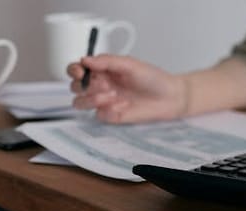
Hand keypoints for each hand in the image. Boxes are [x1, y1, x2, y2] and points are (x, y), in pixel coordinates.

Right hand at [67, 54, 186, 122]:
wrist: (170, 97)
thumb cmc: (153, 79)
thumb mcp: (130, 64)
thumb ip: (107, 61)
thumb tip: (85, 60)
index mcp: (102, 70)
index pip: (77, 70)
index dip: (74, 70)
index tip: (81, 71)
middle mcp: (100, 86)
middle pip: (74, 87)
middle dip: (85, 86)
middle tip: (106, 84)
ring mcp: (104, 102)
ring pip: (80, 102)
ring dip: (91, 99)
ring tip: (113, 95)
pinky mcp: (112, 116)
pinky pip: (99, 115)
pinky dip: (109, 111)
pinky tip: (125, 106)